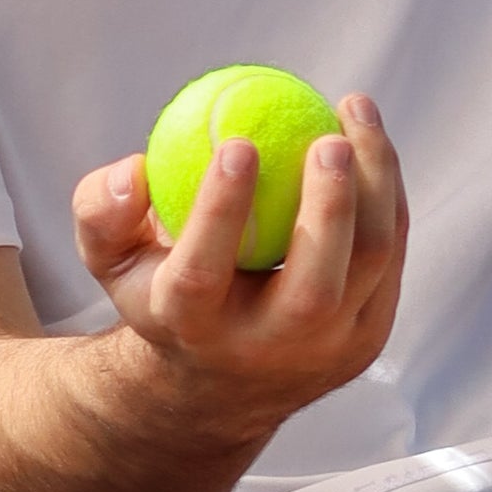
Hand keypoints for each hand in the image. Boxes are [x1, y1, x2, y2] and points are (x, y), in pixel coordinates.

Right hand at [69, 97, 408, 466]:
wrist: (219, 380)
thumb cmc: (161, 292)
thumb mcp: (111, 258)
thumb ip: (102, 210)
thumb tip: (134, 170)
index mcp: (193, 329)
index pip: (204, 272)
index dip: (221, 209)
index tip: (236, 143)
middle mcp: (265, 351)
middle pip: (312, 286)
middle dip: (329, 208)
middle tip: (328, 137)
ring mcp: (327, 350)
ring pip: (370, 263)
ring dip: (376, 183)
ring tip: (356, 111)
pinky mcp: (369, 338)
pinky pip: (390, 256)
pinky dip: (387, 197)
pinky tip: (370, 143)